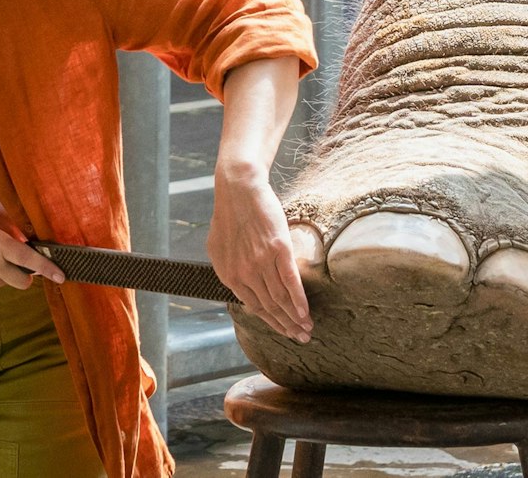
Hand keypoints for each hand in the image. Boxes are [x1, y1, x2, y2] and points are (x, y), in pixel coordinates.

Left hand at [207, 163, 311, 341]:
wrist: (239, 189)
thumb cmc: (229, 216)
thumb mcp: (219, 249)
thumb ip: (230, 270)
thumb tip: (239, 286)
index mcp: (230, 277)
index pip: (255, 308)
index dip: (272, 323)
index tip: (285, 331)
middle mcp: (246, 274)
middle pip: (270, 307)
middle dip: (287, 326)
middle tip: (301, 338)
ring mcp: (262, 262)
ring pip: (281, 298)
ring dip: (296, 316)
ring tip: (308, 328)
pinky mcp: (279, 249)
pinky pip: (290, 280)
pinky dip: (299, 299)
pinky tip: (306, 311)